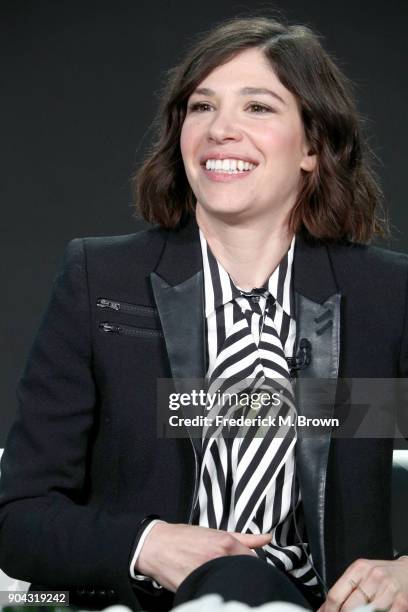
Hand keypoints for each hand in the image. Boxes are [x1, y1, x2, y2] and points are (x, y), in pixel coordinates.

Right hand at [136, 522, 271, 591]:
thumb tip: (267, 537)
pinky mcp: (195, 587)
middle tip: (232, 574)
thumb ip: (244, 537)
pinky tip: (211, 586)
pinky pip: (213, 592)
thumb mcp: (215, 533)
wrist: (157, 546)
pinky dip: (216, 590)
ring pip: (230, 583)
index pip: (253, 561)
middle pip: (243, 573)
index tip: (247, 568)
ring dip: (229, 582)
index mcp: (225, 543)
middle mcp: (218, 558)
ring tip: (221, 579)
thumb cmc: (185, 538)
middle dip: (242, 575)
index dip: (252, 566)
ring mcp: (206, 574)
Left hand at [317, 557, 407, 611]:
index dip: (329, 610)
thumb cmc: (383, 574)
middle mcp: (373, 577)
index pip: (336, 594)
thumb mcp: (362, 574)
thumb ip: (345, 589)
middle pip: (348, 607)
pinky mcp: (401, 602)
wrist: (407, 572)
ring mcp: (388, 590)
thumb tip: (325, 608)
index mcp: (359, 569)